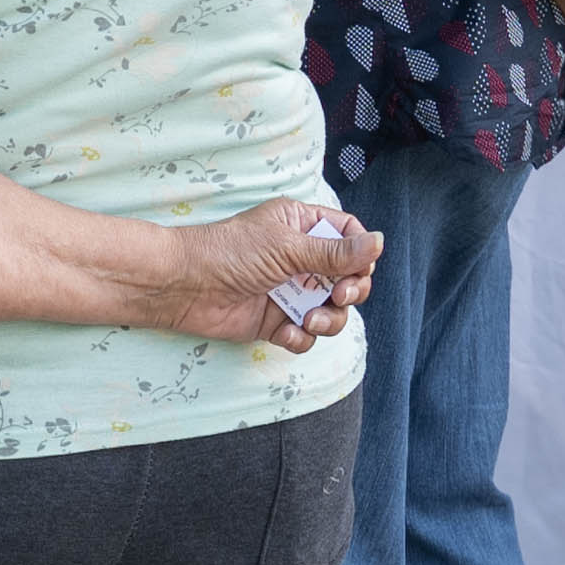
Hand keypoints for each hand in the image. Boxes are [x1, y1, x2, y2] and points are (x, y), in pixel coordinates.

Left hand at [162, 199, 377, 350]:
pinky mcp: (276, 321)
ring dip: (329, 320)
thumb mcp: (287, 247)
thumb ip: (334, 252)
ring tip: (309, 321)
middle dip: (350, 291)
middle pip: (348, 277)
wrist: (184, 287)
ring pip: (332, 311)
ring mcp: (289, 291)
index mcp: (302, 227)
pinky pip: (305, 335)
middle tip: (338, 296)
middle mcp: (300, 258)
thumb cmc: (229, 252)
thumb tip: (379, 243)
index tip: (358, 269)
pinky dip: (300, 337)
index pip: (348, 237)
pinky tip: (284, 331)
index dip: (360, 255)